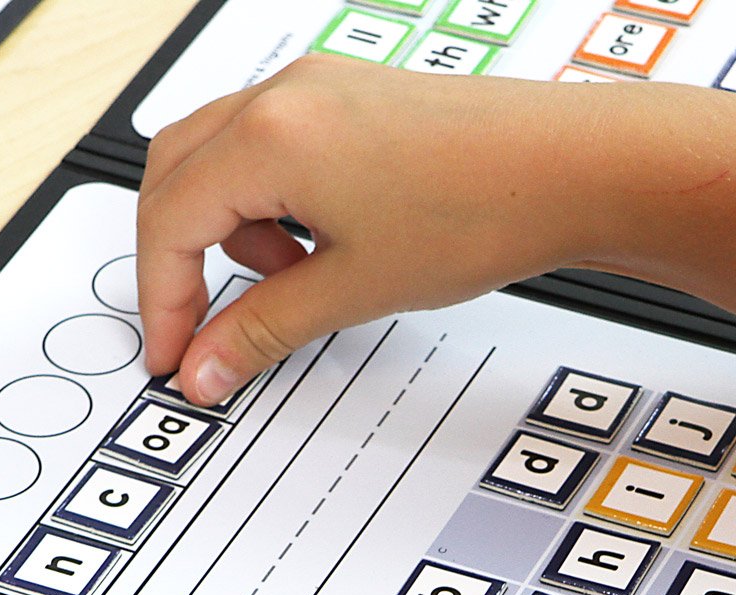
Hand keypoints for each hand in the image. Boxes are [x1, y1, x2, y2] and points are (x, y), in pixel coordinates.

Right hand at [136, 55, 621, 404]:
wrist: (571, 171)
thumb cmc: (483, 211)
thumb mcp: (355, 288)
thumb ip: (264, 329)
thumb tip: (208, 365)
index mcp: (268, 135)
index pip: (170, 220)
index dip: (163, 299)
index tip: (176, 354)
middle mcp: (283, 95)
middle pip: (178, 176)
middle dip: (182, 258)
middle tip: (206, 327)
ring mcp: (318, 88)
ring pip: (226, 159)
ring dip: (234, 230)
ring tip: (295, 282)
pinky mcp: (352, 98)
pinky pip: (276, 147)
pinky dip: (276, 203)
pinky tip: (323, 243)